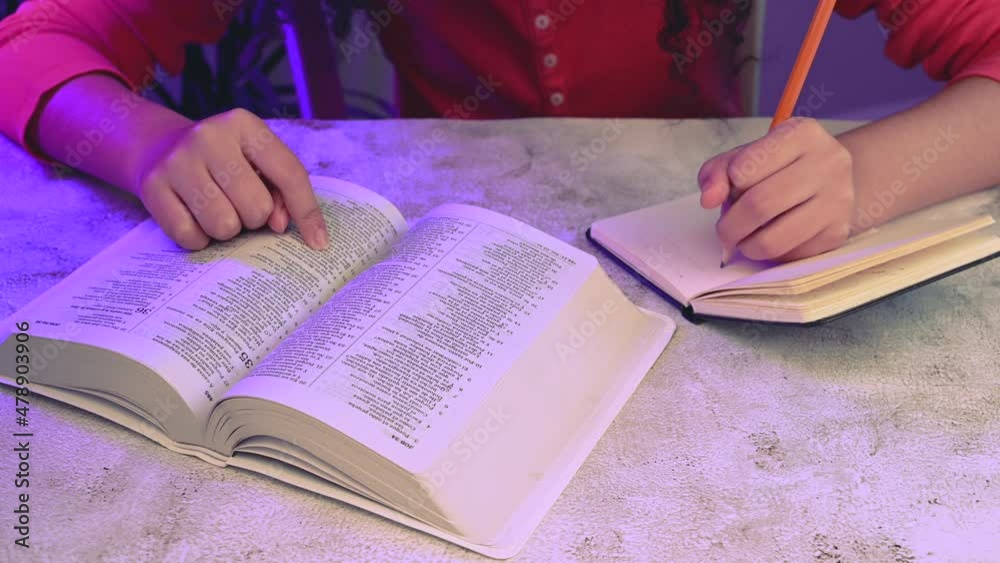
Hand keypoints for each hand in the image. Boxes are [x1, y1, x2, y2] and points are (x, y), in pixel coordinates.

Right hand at [132, 108, 328, 249]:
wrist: (158, 146)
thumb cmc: (224, 161)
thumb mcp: (256, 162)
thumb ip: (281, 191)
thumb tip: (281, 225)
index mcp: (244, 125)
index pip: (289, 174)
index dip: (307, 212)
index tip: (319, 242)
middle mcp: (209, 137)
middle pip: (256, 208)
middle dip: (254, 218)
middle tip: (241, 206)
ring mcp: (177, 161)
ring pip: (224, 226)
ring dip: (227, 229)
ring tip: (218, 209)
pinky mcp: (152, 187)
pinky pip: (191, 237)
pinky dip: (199, 238)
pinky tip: (194, 217)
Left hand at [698, 117, 855, 261]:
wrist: (830, 181)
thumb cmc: (779, 166)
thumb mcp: (746, 156)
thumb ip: (718, 172)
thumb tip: (708, 200)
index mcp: (802, 134)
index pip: (745, 168)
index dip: (729, 185)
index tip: (731, 190)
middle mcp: (828, 162)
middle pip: (759, 206)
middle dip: (729, 227)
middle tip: (724, 232)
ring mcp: (838, 199)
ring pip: (773, 240)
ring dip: (747, 246)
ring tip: (744, 239)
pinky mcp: (838, 232)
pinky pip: (789, 256)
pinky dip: (771, 255)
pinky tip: (772, 238)